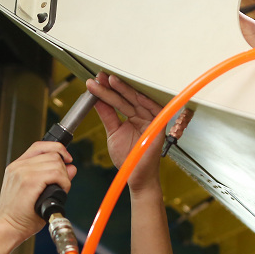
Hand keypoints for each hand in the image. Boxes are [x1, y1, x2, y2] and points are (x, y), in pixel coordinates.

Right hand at [0, 141, 76, 240]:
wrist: (8, 228)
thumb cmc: (20, 215)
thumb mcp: (36, 191)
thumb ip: (52, 176)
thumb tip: (71, 167)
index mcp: (17, 166)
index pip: (40, 146)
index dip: (57, 149)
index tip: (67, 158)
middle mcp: (18, 166)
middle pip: (52, 154)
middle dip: (63, 168)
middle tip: (62, 183)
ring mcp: (22, 172)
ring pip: (56, 163)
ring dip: (64, 177)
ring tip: (60, 189)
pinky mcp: (29, 181)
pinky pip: (55, 173)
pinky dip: (64, 182)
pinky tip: (60, 191)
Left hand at [86, 73, 164, 193]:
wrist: (136, 176)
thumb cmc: (129, 157)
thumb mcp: (113, 133)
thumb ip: (107, 116)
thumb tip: (96, 100)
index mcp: (133, 116)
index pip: (119, 100)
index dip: (107, 91)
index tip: (94, 81)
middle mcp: (143, 115)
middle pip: (127, 97)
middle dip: (112, 86)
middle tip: (99, 77)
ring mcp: (152, 119)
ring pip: (137, 100)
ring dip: (124, 90)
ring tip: (109, 80)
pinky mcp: (159, 126)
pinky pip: (154, 110)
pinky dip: (144, 101)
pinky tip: (132, 92)